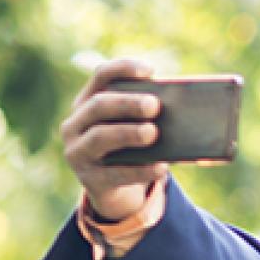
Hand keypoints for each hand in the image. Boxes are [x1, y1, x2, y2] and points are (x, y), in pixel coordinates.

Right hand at [60, 58, 169, 220]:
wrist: (116, 190)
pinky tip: (161, 167)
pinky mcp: (90, 180)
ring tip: (152, 132)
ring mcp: (78, 152)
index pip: (100, 76)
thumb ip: (148, 116)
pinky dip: (140, 170)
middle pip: (98, 105)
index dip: (122, 69)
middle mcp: (75, 124)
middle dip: (127, 103)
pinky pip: (115, 174)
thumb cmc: (130, 149)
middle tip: (154, 105)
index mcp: (87, 103)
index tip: (149, 70)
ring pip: (99, 137)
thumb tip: (184, 110)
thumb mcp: (134, 127)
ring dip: (128, 133)